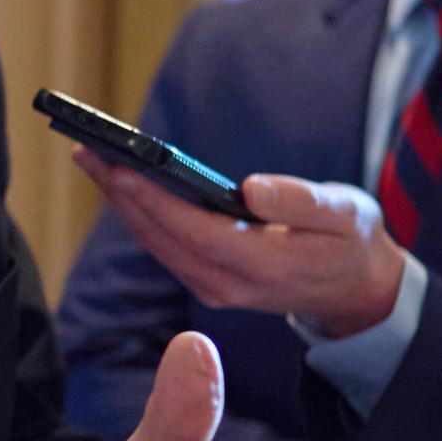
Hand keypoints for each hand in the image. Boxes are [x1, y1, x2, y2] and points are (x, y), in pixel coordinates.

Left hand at [75, 149, 405, 337]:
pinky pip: (163, 247)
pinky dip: (138, 215)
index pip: (195, 232)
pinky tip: (120, 185)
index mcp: (265, 266)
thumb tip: (252, 189)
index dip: (154, 200)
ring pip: (155, 243)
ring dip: (121, 202)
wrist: (357, 291)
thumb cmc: (352, 241)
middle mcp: (230, 285)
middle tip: (85, 149)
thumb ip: (303, 203)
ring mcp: (215, 289)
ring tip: (91, 159)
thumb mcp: (346, 215)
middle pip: (162, 237)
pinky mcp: (208, 282)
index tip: (120, 167)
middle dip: (121, 193)